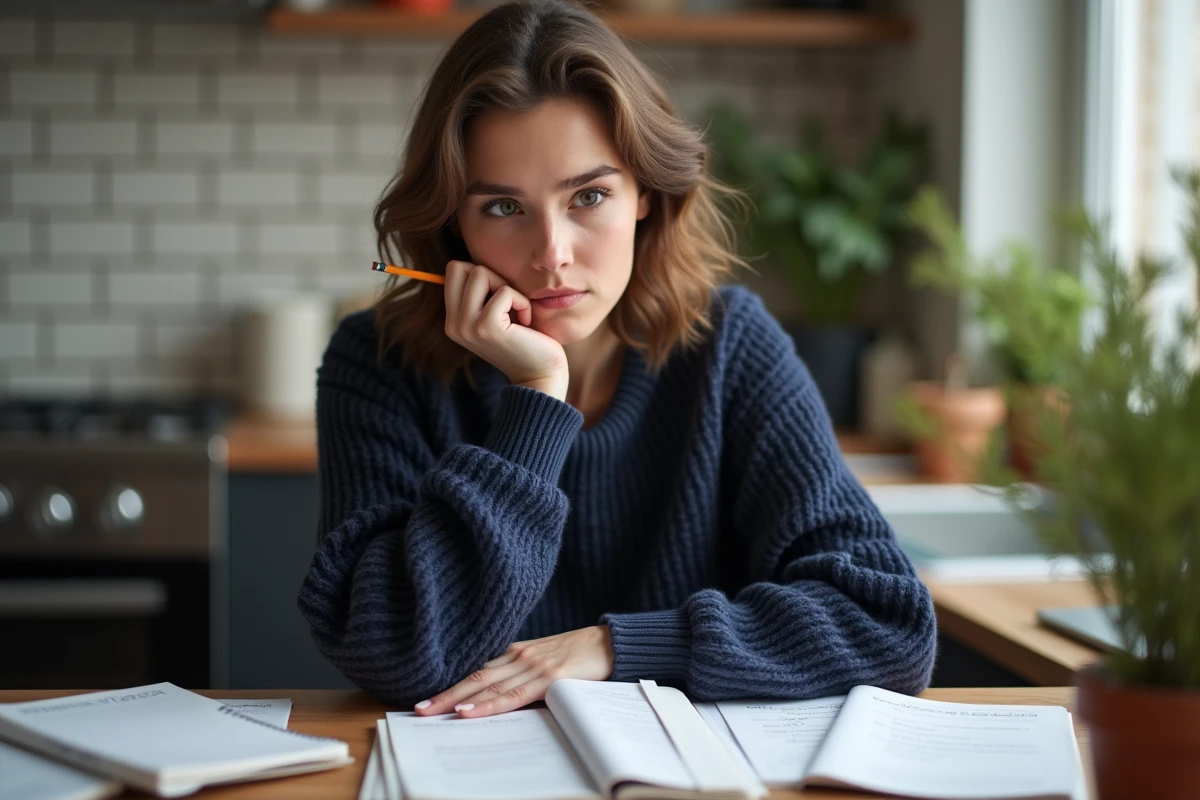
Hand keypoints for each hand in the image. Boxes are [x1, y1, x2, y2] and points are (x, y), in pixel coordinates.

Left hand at [414, 625, 614, 718]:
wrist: (614, 643)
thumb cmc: (583, 655)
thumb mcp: (548, 662)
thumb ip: (525, 675)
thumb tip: (500, 696)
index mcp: (518, 653)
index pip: (478, 671)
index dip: (452, 685)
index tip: (428, 698)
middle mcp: (520, 657)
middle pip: (475, 678)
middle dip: (444, 695)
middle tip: (417, 710)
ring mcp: (534, 666)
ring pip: (488, 687)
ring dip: (457, 700)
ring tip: (432, 712)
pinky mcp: (551, 677)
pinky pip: (513, 695)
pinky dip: (488, 704)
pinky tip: (469, 711)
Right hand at [443, 260, 568, 400]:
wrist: (540, 376)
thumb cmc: (525, 340)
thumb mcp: (496, 315)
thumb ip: (481, 294)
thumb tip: (475, 263)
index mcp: (453, 320)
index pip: (453, 270)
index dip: (480, 273)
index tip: (499, 296)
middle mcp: (453, 324)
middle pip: (460, 267)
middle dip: (490, 275)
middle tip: (507, 300)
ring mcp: (467, 326)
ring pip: (479, 273)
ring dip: (507, 287)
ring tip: (517, 311)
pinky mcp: (486, 327)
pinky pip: (504, 291)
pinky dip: (522, 302)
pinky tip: (526, 323)